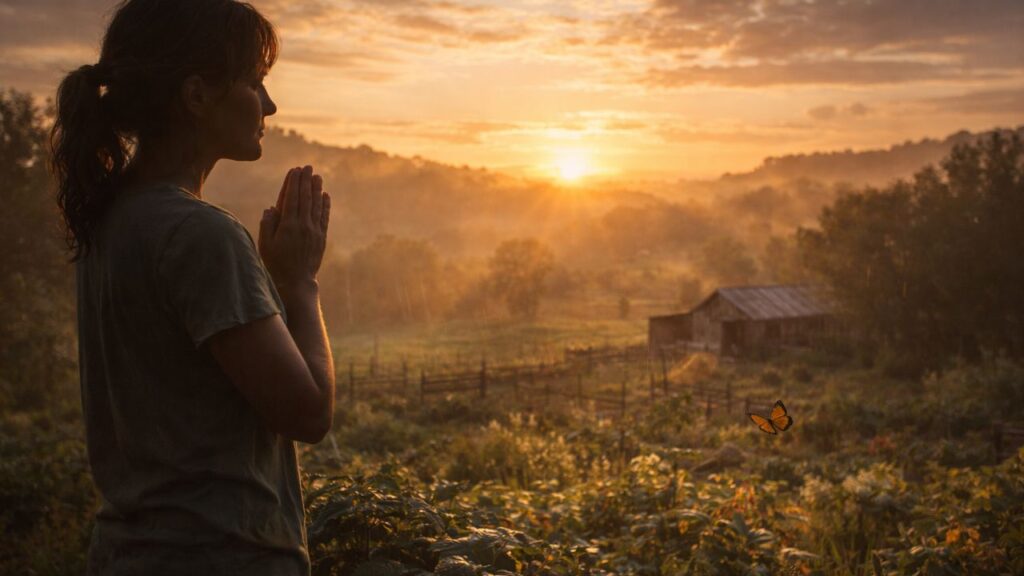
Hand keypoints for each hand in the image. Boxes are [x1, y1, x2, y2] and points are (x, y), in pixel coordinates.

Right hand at [258, 165, 330, 295]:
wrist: (296, 282)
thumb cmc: (276, 263)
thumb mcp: (265, 245)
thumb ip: (268, 225)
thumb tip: (272, 207)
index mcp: (288, 226)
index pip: (291, 198)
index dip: (293, 183)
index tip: (294, 170)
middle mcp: (303, 226)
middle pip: (305, 198)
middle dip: (306, 181)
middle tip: (307, 167)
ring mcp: (314, 231)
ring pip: (316, 205)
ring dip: (317, 189)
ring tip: (317, 176)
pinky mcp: (321, 238)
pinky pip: (324, 217)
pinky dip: (325, 205)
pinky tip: (325, 195)